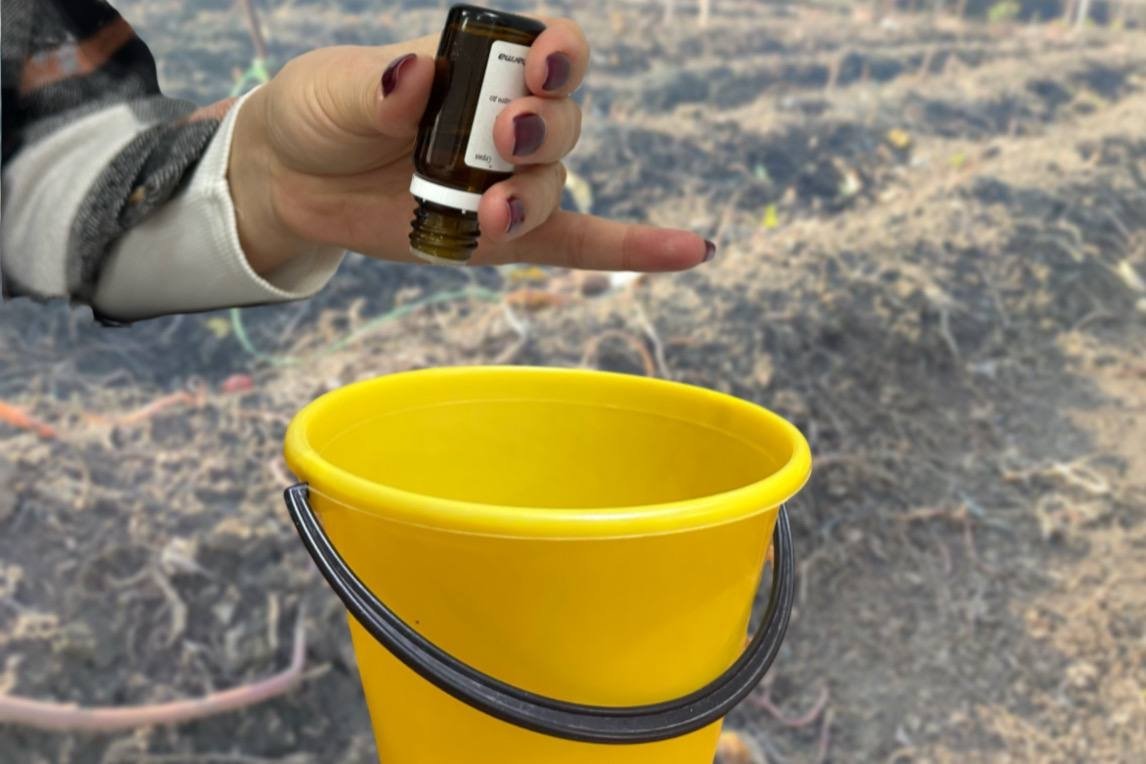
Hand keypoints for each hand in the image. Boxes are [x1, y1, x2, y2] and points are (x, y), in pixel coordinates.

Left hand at [228, 19, 714, 274]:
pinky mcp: (501, 237)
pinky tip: (694, 249)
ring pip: (554, 186)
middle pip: (561, 122)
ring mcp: (508, 181)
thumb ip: (379, 86)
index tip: (542, 66)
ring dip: (534, 196)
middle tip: (502, 137)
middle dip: (541, 130)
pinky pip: (580, 244)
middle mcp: (506, 122)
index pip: (549, 53)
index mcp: (481, 67)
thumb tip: (416, 76)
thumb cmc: (322, 112)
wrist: (292, 177)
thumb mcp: (336, 89)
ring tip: (490, 211)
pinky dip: (635, 248)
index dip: (561, 56)